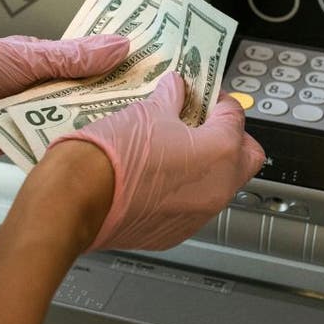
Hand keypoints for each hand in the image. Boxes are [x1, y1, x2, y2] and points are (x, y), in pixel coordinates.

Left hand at [0, 34, 130, 156]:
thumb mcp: (27, 57)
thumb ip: (73, 57)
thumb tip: (118, 45)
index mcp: (41, 61)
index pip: (87, 64)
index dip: (115, 69)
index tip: (146, 74)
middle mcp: (36, 89)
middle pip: (81, 97)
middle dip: (106, 103)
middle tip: (143, 110)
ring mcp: (26, 116)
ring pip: (66, 123)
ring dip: (84, 129)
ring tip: (120, 135)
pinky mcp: (14, 142)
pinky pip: (45, 146)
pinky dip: (60, 149)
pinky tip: (83, 154)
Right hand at [47, 72, 265, 250]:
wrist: (77, 198)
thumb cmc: (112, 155)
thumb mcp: (147, 111)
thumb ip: (172, 99)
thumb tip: (177, 89)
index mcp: (220, 152)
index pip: (237, 117)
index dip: (220, 102)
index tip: (205, 97)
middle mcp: (217, 188)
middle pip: (246, 157)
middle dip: (231, 138)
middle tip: (205, 122)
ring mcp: (198, 216)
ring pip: (221, 186)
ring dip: (209, 166)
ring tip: (176, 148)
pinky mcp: (176, 234)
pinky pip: (193, 208)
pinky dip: (184, 192)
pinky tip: (158, 177)